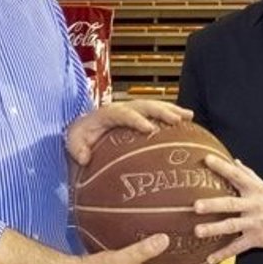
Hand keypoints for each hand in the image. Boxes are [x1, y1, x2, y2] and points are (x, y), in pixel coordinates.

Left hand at [66, 99, 192, 164]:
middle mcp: (122, 108)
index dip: (136, 120)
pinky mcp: (138, 116)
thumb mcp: (72, 143)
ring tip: (189, 116)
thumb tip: (84, 158)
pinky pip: (156, 114)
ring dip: (172, 110)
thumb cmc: (78, 137)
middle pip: (144, 105)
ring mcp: (131, 110)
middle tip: (176, 120)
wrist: (80, 128)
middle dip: (161, 111)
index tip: (149, 129)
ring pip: (154, 106)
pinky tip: (188, 124)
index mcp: (107, 114)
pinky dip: (172, 116)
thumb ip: (76, 149)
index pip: (124, 114)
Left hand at [193, 154, 262, 263]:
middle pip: (230, 204)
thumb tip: (233, 161)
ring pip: (232, 226)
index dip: (221, 166)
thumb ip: (247, 174)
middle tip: (196, 206)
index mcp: (254, 189)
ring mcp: (255, 223)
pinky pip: (238, 247)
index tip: (206, 159)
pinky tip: (210, 258)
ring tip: (198, 231)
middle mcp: (253, 205)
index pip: (236, 175)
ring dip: (214, 229)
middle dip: (213, 205)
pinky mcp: (257, 239)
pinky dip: (224, 253)